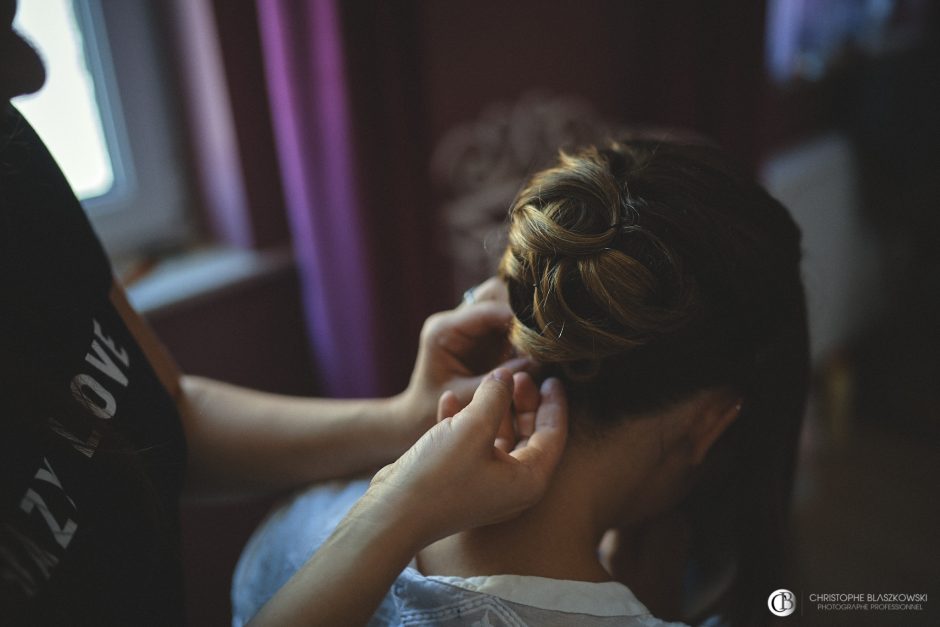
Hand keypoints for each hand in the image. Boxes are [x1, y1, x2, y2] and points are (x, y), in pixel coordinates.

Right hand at [367, 368, 567, 544]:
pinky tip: (450, 398)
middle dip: (523, 402)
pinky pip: (471, 445)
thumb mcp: (473, 427)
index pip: (554, 435)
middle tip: (519, 374)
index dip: (554, 403)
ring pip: (498, 437)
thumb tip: (505, 376)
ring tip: (487, 380)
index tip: (553, 378)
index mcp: (528, 480)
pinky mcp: (459, 480)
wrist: (394, 512)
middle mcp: (511, 486)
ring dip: (491, 407)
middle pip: (529, 435)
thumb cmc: (440, 476)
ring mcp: (484, 484)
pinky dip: (464, 421)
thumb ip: (496, 396)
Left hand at [393, 278, 524, 443]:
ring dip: (523, 323)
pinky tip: (532, 354)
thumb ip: (498, 381)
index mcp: (444, 329)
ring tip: (537, 348)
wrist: (415, 417)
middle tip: (540, 340)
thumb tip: (540, 363)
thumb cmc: (432, 411)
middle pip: (496, 293)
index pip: (488, 309)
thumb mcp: (465, 397)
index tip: (542, 338)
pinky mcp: (480, 336)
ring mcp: (468, 325)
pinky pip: (507, 323)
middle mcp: (455, 320)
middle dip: (521, 313)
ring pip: (505, 303)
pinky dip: (522, 335)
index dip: (519, 320)